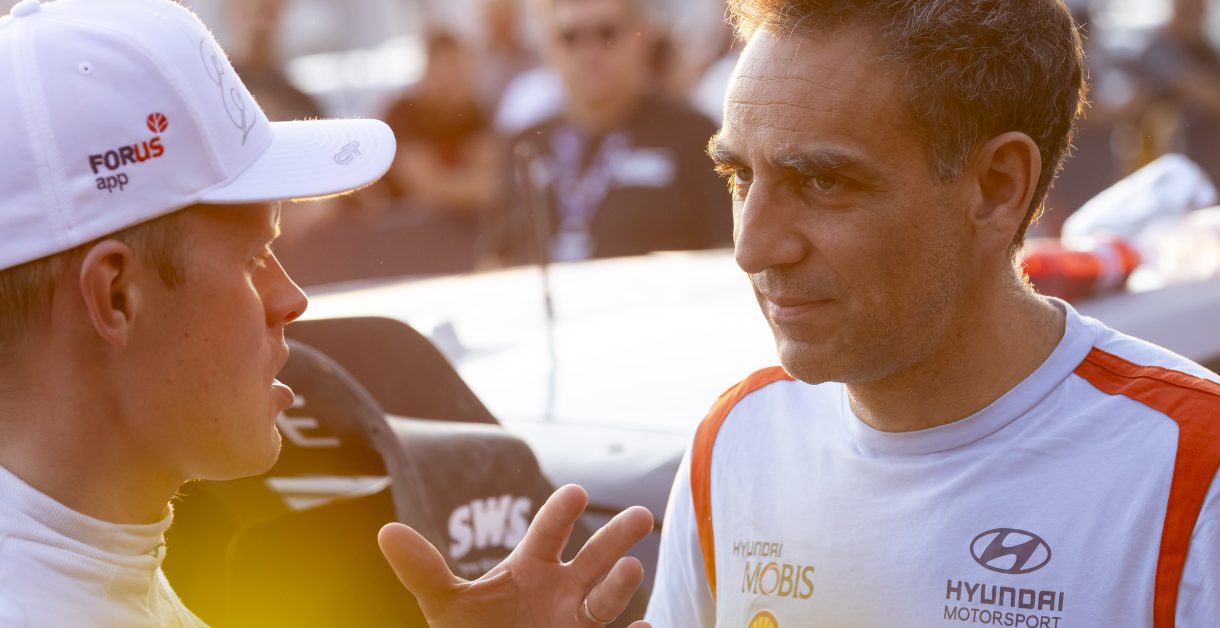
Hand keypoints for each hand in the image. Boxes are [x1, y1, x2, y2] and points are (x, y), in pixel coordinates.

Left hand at [378, 484, 654, 627]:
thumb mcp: (446, 606)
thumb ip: (423, 572)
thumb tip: (386, 532)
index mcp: (532, 567)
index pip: (550, 532)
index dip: (562, 511)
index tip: (575, 492)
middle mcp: (563, 589)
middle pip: (595, 556)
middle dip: (618, 535)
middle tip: (643, 515)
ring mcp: (578, 622)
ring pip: (607, 599)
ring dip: (622, 584)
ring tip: (631, 569)